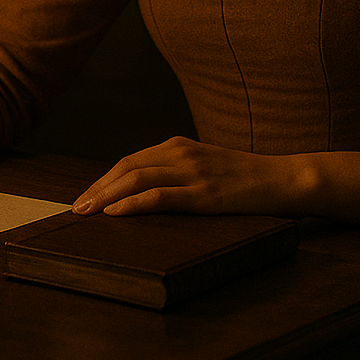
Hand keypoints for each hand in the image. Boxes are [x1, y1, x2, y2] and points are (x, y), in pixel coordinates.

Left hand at [71, 137, 300, 216]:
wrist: (285, 179)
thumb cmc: (246, 178)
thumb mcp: (206, 167)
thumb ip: (178, 172)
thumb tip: (143, 193)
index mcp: (178, 145)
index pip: (129, 160)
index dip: (103, 180)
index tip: (85, 197)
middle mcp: (181, 153)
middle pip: (126, 167)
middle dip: (97, 189)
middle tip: (75, 208)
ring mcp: (193, 172)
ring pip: (137, 179)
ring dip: (106, 197)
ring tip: (86, 213)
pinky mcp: (205, 194)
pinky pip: (160, 196)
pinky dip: (133, 204)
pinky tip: (116, 213)